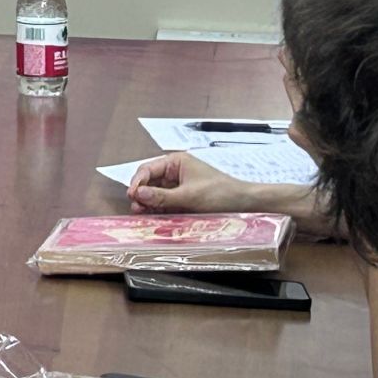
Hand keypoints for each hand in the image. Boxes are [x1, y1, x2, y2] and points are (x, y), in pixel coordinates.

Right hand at [126, 152, 327, 233]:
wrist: (246, 204)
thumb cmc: (220, 194)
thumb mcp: (189, 196)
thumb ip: (162, 196)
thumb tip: (137, 193)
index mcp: (176, 162)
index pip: (148, 169)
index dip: (137, 182)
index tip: (131, 195)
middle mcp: (177, 171)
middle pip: (151, 181)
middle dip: (142, 193)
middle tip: (136, 208)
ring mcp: (182, 184)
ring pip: (158, 192)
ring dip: (150, 202)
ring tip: (143, 213)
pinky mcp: (187, 197)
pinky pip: (168, 201)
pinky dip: (161, 208)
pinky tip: (156, 216)